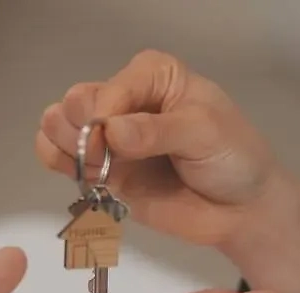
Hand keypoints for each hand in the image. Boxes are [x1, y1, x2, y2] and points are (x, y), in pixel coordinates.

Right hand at [35, 50, 299, 292]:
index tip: (116, 142)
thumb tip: (112, 132)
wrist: (240, 210)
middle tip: (104, 157)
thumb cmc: (233, 158)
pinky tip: (87, 177)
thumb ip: (158, 132)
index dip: (105, 115)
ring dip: (66, 147)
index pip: (110, 88)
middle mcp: (127, 101)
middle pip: (75, 102)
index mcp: (154, 76)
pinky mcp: (104, 171)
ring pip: (59, 127)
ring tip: (97, 168)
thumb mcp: (205, 134)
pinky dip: (62, 165)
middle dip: (80, 131)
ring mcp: (111, 138)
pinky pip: (61, 159)